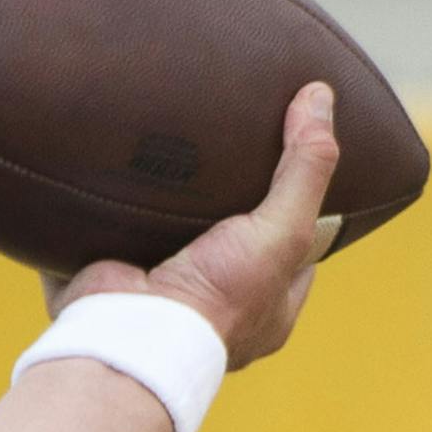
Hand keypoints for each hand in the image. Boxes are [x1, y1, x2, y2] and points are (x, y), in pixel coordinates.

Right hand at [41, 81, 339, 369]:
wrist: (131, 334)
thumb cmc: (220, 297)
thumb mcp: (283, 230)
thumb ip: (305, 168)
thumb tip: (321, 96)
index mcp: (268, 308)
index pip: (295, 251)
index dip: (297, 207)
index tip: (290, 162)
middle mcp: (218, 307)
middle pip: (231, 240)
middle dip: (226, 200)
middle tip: (222, 146)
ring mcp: (163, 295)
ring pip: (169, 234)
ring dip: (165, 199)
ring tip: (165, 141)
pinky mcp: (111, 277)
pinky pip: (112, 232)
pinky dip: (110, 203)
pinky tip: (110, 161)